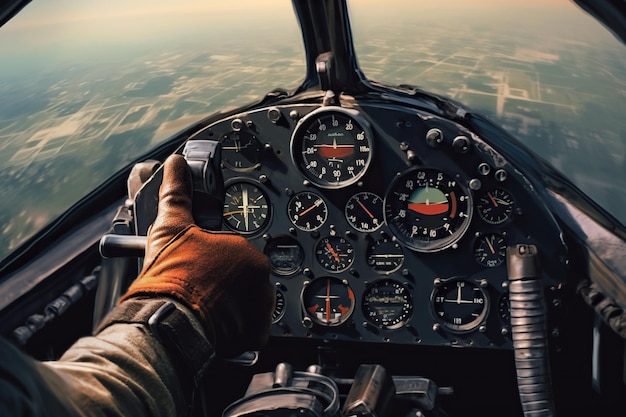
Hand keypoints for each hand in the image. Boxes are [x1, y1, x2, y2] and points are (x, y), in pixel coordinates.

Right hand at [121, 154, 273, 356]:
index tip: (199, 271)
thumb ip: (177, 193)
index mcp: (246, 250)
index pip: (235, 253)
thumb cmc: (169, 277)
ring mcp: (262, 306)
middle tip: (200, 289)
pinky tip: (217, 325)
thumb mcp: (171, 227)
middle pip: (244, 277)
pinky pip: (252, 329)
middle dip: (225, 283)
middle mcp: (261, 276)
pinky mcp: (257, 333)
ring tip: (205, 308)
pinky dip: (238, 329)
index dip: (214, 262)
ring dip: (233, 305)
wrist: (166, 323)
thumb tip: (176, 165)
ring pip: (250, 303)